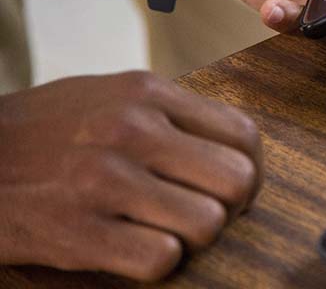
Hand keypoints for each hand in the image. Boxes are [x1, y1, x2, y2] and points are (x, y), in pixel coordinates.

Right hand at [0, 71, 261, 280]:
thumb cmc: (45, 130)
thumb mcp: (108, 95)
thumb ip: (170, 112)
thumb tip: (234, 144)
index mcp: (146, 93)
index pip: (243, 135)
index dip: (250, 170)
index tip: (234, 189)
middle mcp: (132, 130)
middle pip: (237, 181)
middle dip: (230, 207)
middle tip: (204, 214)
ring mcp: (105, 180)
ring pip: (208, 223)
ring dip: (193, 238)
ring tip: (164, 229)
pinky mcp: (79, 232)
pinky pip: (162, 259)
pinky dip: (156, 262)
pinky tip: (131, 248)